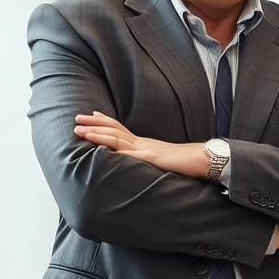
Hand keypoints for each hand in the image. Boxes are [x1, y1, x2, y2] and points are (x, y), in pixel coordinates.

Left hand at [75, 111, 207, 178]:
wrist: (203, 159)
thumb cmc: (185, 162)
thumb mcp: (161, 160)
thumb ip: (149, 159)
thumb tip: (139, 162)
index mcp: (144, 143)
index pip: (120, 128)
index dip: (104, 121)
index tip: (90, 115)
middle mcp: (142, 142)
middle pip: (114, 129)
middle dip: (93, 124)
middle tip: (76, 119)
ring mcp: (146, 149)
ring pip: (116, 139)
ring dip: (96, 134)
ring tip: (79, 130)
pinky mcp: (151, 158)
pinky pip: (129, 154)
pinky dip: (114, 151)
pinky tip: (101, 149)